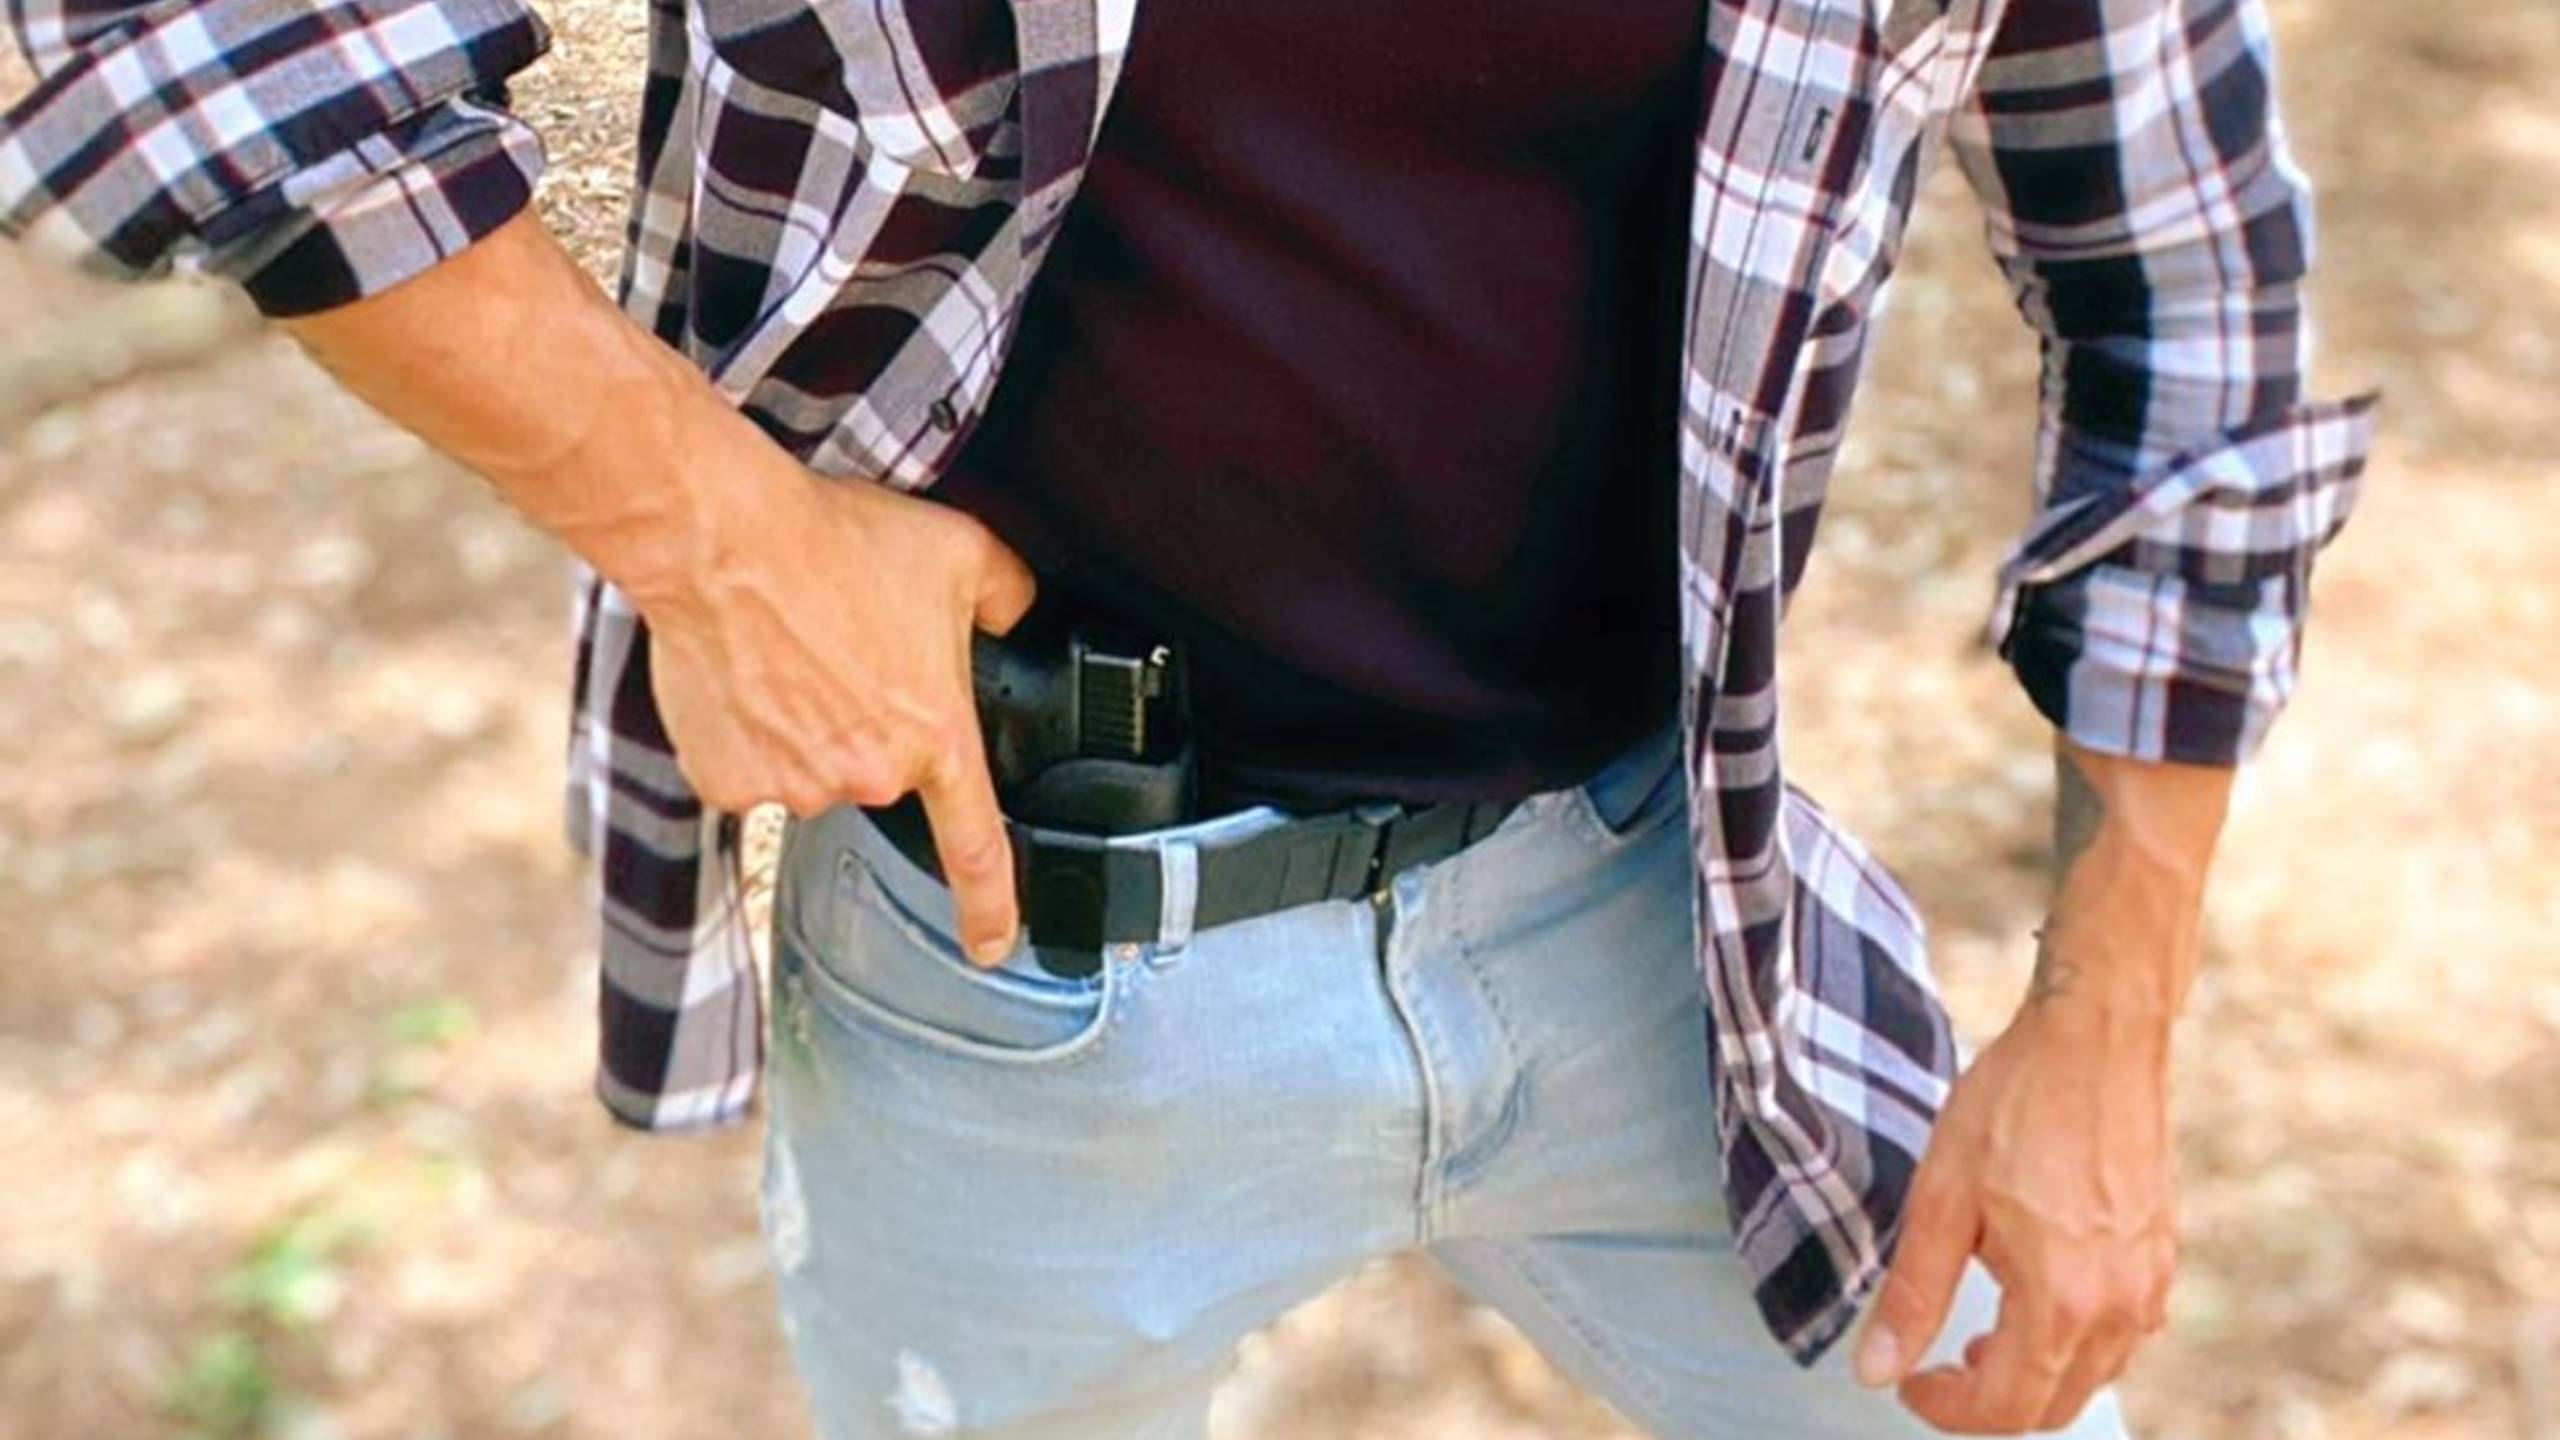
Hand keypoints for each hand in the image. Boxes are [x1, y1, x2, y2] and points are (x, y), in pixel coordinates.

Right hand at [268, 211, 1042, 961]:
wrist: (724, 540)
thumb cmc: (838, 542)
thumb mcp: (959, 551)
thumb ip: (1008, 597)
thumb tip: (1018, 612)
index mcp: (936, 737)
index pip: (977, 847)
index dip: (992, 907)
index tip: (995, 947)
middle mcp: (869, 777)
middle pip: (878, 772)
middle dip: (867, 722)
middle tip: (846, 650)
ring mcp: (793, 786)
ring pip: (809, 771)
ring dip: (805, 725)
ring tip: (793, 650)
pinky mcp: (726, 781)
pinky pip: (747, 769)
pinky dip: (746, 733)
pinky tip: (746, 675)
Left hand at [1852, 984, 2179, 1433]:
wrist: (2095, 1037)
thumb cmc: (2015, 1105)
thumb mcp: (1941, 1200)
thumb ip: (1912, 1295)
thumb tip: (1876, 1368)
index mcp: (2062, 1301)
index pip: (2005, 1406)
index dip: (1946, 1408)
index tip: (1909, 1382)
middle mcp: (2122, 1306)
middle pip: (2055, 1404)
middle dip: (1991, 1402)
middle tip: (1939, 1366)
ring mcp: (2153, 1281)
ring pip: (2094, 1372)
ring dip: (2036, 1372)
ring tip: (1984, 1331)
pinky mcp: (2165, 1254)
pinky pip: (2123, 1332)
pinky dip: (2076, 1339)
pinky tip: (2038, 1294)